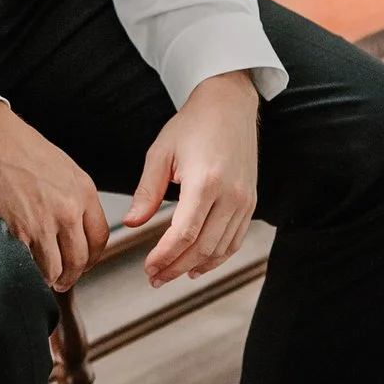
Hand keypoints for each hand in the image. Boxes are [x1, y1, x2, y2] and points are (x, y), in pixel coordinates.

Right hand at [0, 99, 108, 290]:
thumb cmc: (18, 147)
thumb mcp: (62, 167)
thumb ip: (74, 196)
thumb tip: (77, 225)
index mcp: (83, 191)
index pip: (100, 237)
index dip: (92, 258)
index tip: (84, 263)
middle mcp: (68, 209)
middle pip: (80, 259)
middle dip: (71, 275)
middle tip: (63, 280)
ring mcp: (44, 222)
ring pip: (56, 268)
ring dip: (51, 278)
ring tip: (44, 278)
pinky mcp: (19, 231)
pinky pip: (31, 264)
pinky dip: (29, 271)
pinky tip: (25, 268)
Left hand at [128, 71, 259, 286]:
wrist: (229, 105)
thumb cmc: (192, 125)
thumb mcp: (161, 152)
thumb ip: (147, 191)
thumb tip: (132, 223)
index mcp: (205, 181)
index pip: (184, 233)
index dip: (165, 256)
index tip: (148, 268)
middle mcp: (230, 194)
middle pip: (202, 247)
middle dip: (175, 267)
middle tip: (154, 278)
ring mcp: (244, 200)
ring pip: (220, 249)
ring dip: (195, 266)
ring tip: (171, 274)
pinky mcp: (251, 202)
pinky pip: (235, 240)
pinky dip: (216, 257)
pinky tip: (198, 264)